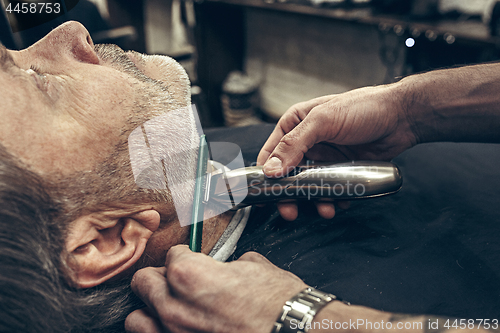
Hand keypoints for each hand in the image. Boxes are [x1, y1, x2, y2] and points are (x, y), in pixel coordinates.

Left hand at [125, 245, 307, 332]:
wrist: (296, 332)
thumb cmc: (279, 303)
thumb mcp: (254, 267)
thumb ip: (226, 265)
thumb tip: (224, 267)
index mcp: (189, 275)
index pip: (172, 256)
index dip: (186, 255)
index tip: (192, 258)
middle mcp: (174, 307)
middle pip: (143, 283)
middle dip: (160, 277)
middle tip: (178, 280)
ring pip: (136, 319)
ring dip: (151, 310)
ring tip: (170, 308)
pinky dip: (162, 331)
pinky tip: (180, 327)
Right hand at [257, 84, 416, 220]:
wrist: (402, 117)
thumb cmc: (363, 108)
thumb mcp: (323, 121)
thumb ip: (294, 144)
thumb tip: (271, 169)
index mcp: (295, 124)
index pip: (270, 153)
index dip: (264, 174)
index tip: (263, 194)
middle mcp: (307, 142)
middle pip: (288, 174)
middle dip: (289, 194)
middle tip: (290, 210)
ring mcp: (324, 156)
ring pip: (309, 185)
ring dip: (313, 200)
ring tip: (324, 209)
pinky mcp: (341, 168)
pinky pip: (331, 189)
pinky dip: (332, 199)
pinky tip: (339, 203)